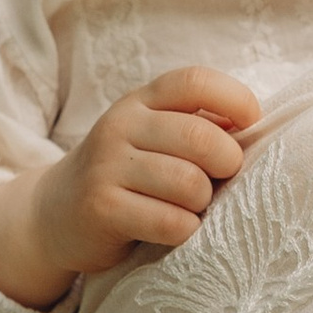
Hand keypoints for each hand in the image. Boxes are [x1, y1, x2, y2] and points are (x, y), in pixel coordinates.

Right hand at [0, 68, 259, 308]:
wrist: (56, 215)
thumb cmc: (128, 176)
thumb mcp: (154, 138)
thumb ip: (198, 126)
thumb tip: (256, 128)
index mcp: (141, 102)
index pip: (194, 81)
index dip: (235, 99)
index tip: (252, 124)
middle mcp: (120, 126)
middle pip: (200, 137)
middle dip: (227, 163)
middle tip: (222, 179)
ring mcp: (107, 167)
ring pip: (189, 183)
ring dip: (204, 202)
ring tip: (192, 207)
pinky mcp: (102, 209)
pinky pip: (170, 222)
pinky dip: (186, 231)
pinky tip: (175, 229)